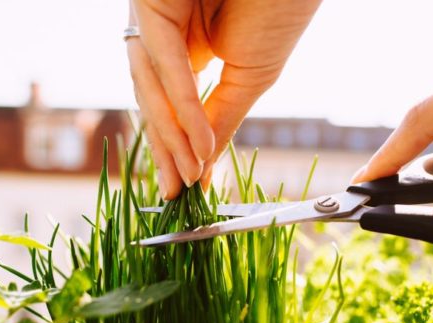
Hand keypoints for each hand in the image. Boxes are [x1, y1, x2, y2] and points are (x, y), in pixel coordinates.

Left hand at [127, 0, 321, 198]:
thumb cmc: (281, 9)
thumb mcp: (251, 78)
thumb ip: (222, 120)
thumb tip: (204, 164)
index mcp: (185, 48)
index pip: (170, 107)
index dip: (176, 149)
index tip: (183, 190)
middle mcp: (162, 33)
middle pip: (152, 101)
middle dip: (165, 150)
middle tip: (175, 194)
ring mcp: (153, 18)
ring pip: (152, 86)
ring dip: (173, 136)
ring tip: (191, 175)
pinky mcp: (152, 5)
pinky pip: (165, 63)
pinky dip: (184, 106)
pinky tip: (200, 144)